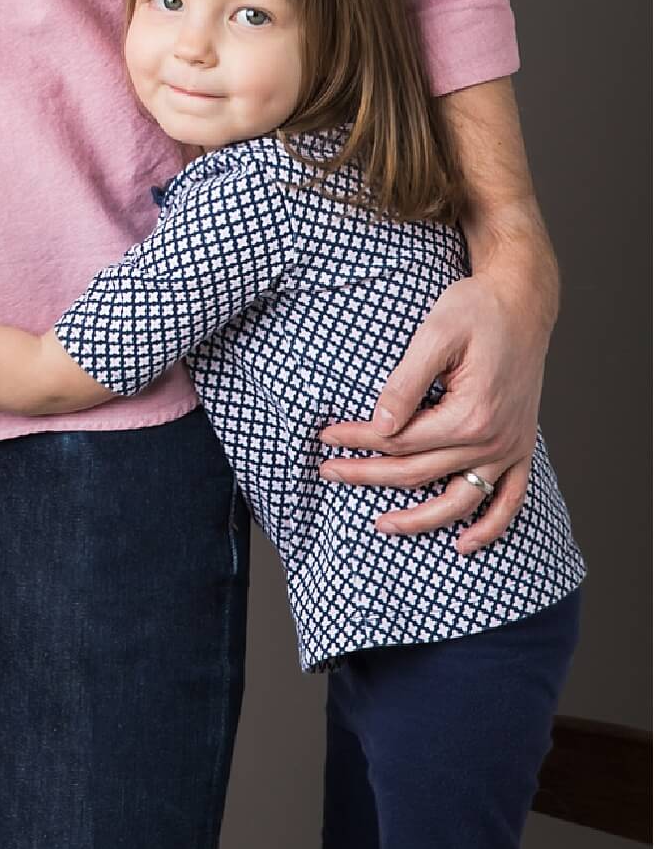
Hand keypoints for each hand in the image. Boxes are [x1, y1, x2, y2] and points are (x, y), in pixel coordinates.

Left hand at [317, 262, 548, 551]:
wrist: (523, 303)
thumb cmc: (477, 310)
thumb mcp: (436, 333)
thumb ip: (406, 383)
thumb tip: (380, 423)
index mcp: (470, 414)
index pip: (400, 440)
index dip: (358, 439)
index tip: (325, 436)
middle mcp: (493, 440)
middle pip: (419, 472)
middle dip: (369, 474)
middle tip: (329, 472)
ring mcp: (510, 449)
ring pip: (460, 500)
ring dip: (420, 519)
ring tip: (381, 525)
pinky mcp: (521, 448)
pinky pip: (509, 501)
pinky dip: (489, 527)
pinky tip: (463, 545)